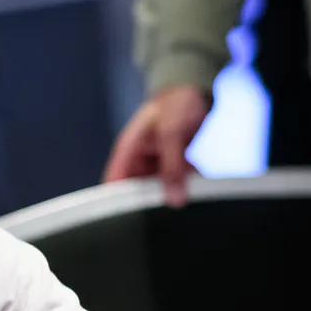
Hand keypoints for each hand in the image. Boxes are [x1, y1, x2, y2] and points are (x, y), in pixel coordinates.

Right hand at [102, 85, 208, 206]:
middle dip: (151, 201)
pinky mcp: (170, 164)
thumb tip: (173, 198)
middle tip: (167, 210)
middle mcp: (138, 159)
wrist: (194, 89)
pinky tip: (196, 185)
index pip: (113, 184)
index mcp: (128, 150)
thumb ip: (172, 168)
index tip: (130, 220)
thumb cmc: (175, 101)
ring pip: (158, 189)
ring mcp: (154, 163)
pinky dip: (185, 185)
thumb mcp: (171, 134)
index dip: (116, 204)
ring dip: (172, 192)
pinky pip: (175, 181)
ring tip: (186, 196)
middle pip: (136, 192)